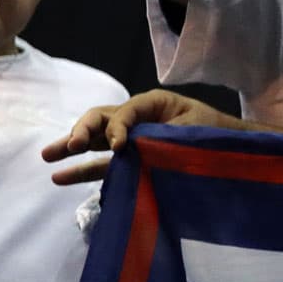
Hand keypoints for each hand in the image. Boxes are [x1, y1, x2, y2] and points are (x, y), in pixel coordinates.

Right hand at [43, 89, 246, 185]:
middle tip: (71, 146)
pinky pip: (105, 162)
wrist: (235, 151)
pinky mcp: (133, 159)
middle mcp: (138, 118)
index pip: (124, 112)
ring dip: (72, 148)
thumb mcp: (192, 131)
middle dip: (82, 131)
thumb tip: (130, 147)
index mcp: (153, 104)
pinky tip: (63, 177)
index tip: (119, 148)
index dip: (117, 128)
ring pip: (95, 140)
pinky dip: (85, 169)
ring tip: (47, 159)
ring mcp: (132, 139)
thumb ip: (161, 137)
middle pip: (100, 119)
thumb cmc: (217, 135)